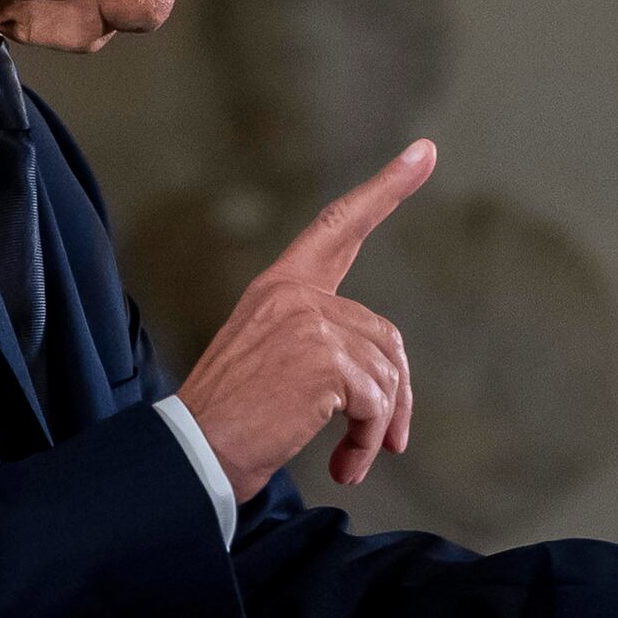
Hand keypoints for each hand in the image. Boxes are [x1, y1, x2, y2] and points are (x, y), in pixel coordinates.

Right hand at [174, 140, 432, 491]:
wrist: (193, 455)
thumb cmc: (227, 423)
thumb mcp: (270, 365)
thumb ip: (319, 346)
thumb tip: (386, 380)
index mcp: (277, 289)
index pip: (337, 227)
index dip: (386, 189)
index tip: (424, 153)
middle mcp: (294, 296)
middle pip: (383, 335)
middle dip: (396, 394)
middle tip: (391, 441)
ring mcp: (309, 323)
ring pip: (385, 376)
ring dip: (377, 428)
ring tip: (350, 460)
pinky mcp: (324, 360)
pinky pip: (377, 403)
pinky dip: (369, 441)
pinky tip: (346, 465)